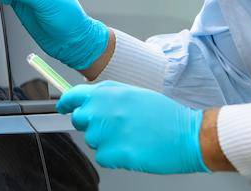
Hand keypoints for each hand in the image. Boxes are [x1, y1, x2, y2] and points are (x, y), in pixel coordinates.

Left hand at [57, 81, 208, 173]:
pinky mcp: (115, 153)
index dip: (66, 103)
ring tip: (130, 136)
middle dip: (91, 124)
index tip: (62, 107)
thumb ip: (108, 94)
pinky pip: (103, 157)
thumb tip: (88, 98)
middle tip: (112, 126)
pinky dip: (114, 157)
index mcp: (107, 93)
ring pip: (92, 140)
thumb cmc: (164, 114)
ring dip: (106, 141)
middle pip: (79, 120)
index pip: (74, 96)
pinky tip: (132, 148)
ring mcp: (107, 132)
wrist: (188, 134)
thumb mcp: (133, 92)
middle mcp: (103, 110)